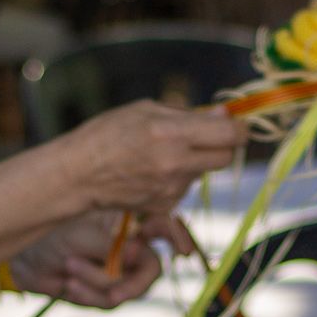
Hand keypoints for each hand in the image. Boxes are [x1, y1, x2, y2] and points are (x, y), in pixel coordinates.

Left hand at [13, 210, 192, 309]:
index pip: (163, 226)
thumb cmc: (51, 235)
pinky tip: (67, 286)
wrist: (22, 261)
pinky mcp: (104, 292)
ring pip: (128, 288)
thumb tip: (134, 254)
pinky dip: (88, 294)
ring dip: (97, 284)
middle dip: (131, 284)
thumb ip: (111, 245)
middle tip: (114, 296)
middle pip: (151, 269)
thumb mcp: (82, 234)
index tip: (183, 252)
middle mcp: (128, 246)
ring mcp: (117, 271)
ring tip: (69, 269)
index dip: (178, 237)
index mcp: (128, 222)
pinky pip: (109, 301)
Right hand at [60, 101, 246, 217]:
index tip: (236, 126)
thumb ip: (186, 114)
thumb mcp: (144, 110)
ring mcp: (172, 188)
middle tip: (205, 138)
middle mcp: (176, 164)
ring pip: (203, 173)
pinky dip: (177, 179)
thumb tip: (223, 116)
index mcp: (172, 134)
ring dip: (194, 162)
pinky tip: (152, 172)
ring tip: (161, 154)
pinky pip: (185, 188)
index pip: (229, 136)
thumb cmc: (106, 134)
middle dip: (221, 146)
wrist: (78, 175)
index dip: (239, 129)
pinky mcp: (165, 206)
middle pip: (225, 158)